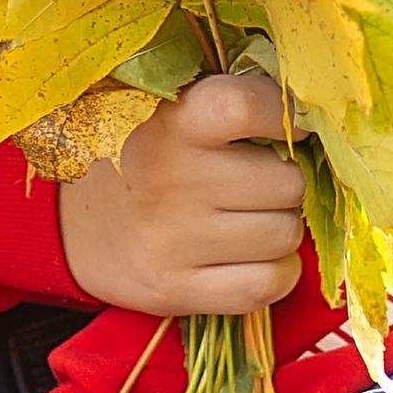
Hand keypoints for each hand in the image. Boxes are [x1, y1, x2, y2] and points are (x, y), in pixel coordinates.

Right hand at [55, 72, 305, 317]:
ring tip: (249, 216)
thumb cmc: (149, 156)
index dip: (286, 113)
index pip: (248, 106)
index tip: (293, 123)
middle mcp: (172, 179)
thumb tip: (315, 114)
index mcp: (172, 122)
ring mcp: (173, 240)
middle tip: (260, 178)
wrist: (77, 224)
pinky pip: (267, 285)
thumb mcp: (176, 110)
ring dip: (281, 227)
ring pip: (285, 235)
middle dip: (287, 180)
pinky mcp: (177, 290)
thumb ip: (238, 103)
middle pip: (288, 182)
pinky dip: (275, 272)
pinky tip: (251, 255)